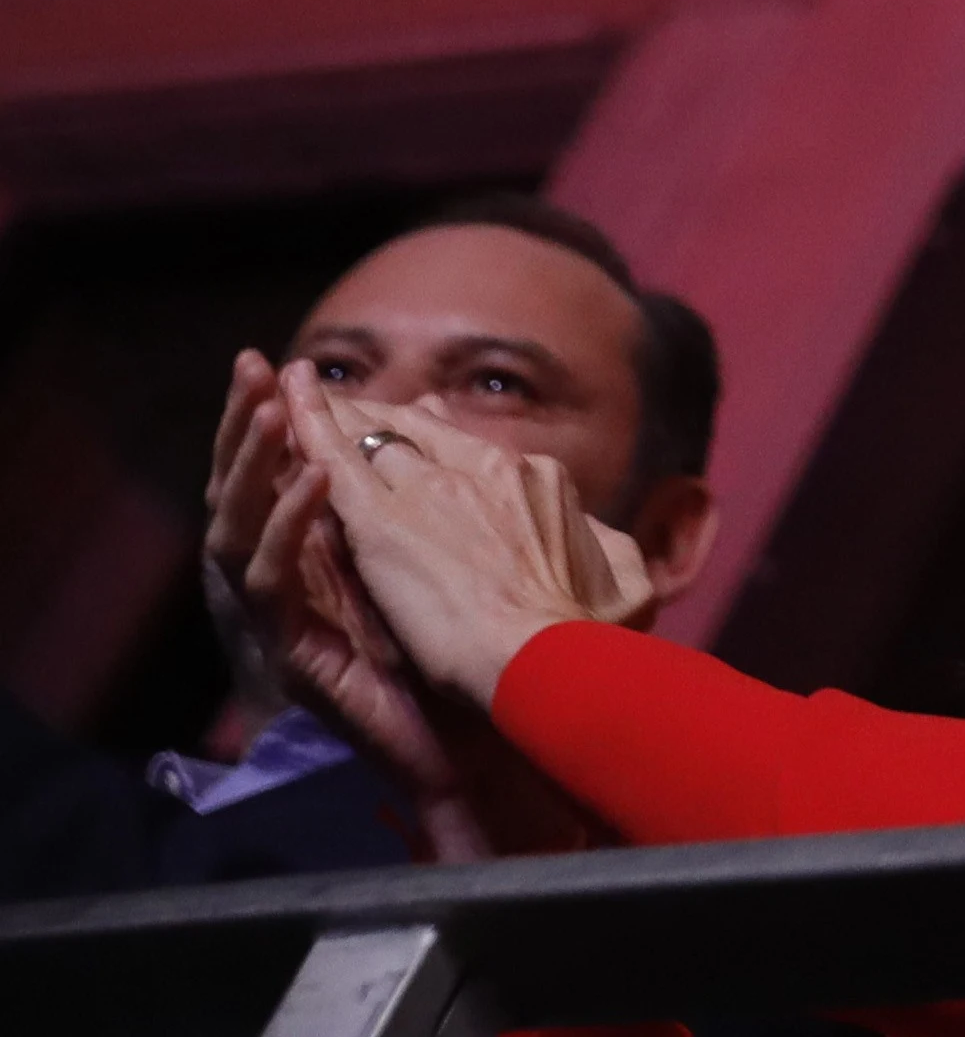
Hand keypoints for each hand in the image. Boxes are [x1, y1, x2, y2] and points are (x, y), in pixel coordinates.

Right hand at [207, 356, 462, 805]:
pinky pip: (271, 583)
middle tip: (254, 368)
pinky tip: (311, 485)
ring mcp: (284, 621)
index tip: (284, 362)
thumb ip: (425, 486)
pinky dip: (288, 529)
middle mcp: (291, 584)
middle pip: (243, 493)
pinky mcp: (290, 654)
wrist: (484, 731)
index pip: (281, 474)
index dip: (278, 421)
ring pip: (236, 532)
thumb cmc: (470, 642)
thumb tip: (432, 411)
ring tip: (272, 413)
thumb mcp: (446, 545)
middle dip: (245, 428)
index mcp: (320, 556)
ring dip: (254, 467)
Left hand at [289, 386, 652, 710]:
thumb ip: (593, 540)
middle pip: (414, 430)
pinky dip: (308, 439)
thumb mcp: (603, 570)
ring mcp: (433, 492)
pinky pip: (334, 468)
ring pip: (370, 439)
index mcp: (533, 481)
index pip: (465, 443)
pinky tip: (279, 420)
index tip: (401, 415)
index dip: (425, 427)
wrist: (553, 658)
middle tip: (328, 393)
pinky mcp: (384, 526)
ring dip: (328, 414)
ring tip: (289, 389)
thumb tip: (595, 534)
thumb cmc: (585, 630)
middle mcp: (485, 470)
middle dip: (371, 413)